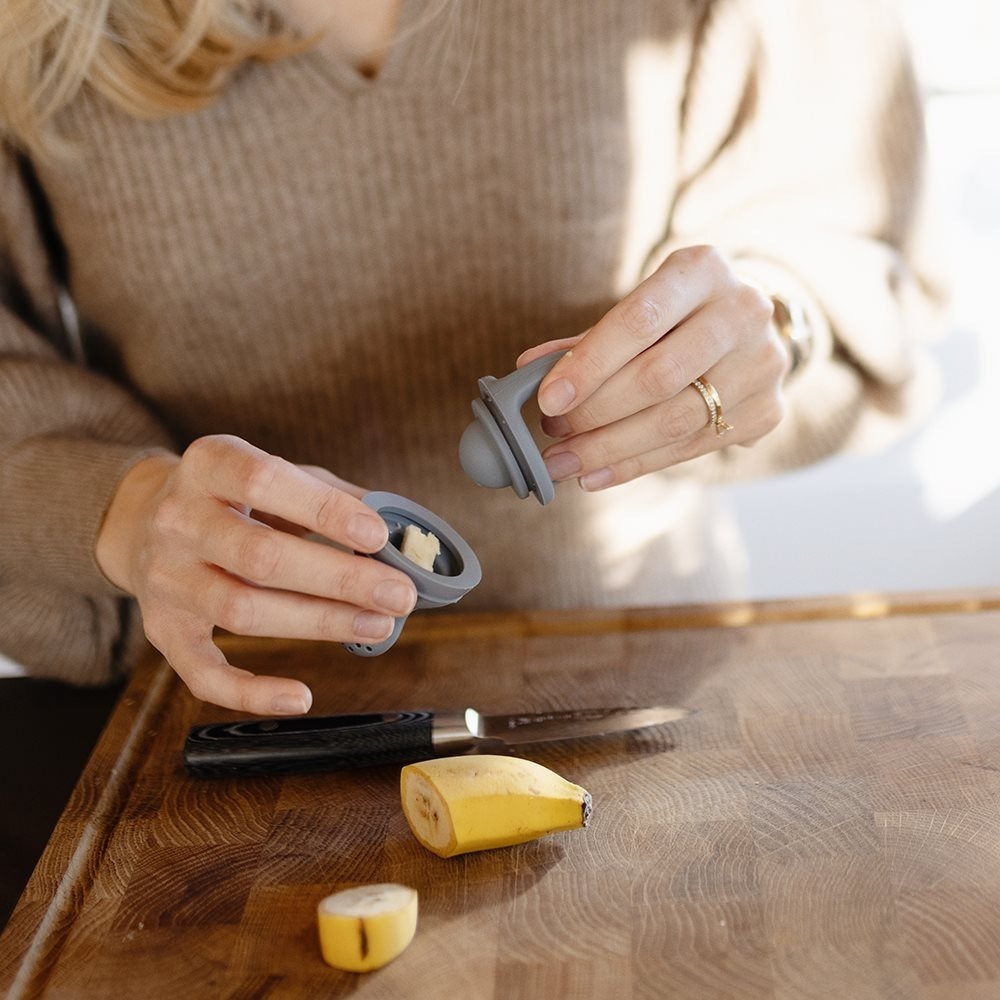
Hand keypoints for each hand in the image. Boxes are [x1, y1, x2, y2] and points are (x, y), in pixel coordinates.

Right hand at [95, 434, 416, 714]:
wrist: (142, 520)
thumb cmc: (234, 498)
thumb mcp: (278, 475)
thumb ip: (334, 497)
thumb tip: (402, 533)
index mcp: (209, 465)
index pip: (264, 481)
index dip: (324, 509)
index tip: (379, 533)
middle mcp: (178, 519)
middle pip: (259, 556)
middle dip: (340, 578)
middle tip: (400, 594)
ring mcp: (166, 578)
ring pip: (242, 611)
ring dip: (319, 623)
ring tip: (378, 626)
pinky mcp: (162, 629)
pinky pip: (202, 672)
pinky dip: (251, 693)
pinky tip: (300, 697)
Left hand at [518, 245, 788, 490]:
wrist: (747, 327)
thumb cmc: (676, 315)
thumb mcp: (637, 307)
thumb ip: (587, 339)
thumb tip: (528, 369)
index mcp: (702, 269)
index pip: (639, 320)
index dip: (589, 365)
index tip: (547, 400)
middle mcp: (744, 311)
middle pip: (659, 376)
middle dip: (596, 413)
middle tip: (553, 436)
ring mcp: (763, 364)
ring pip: (676, 420)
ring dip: (610, 449)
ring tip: (564, 463)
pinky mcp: (769, 411)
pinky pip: (691, 449)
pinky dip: (636, 465)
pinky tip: (597, 474)